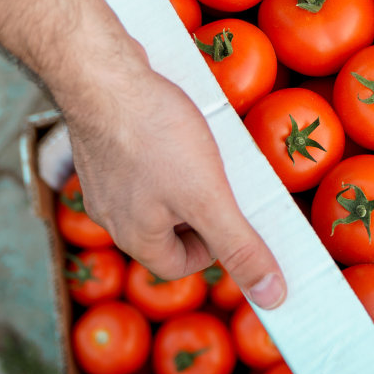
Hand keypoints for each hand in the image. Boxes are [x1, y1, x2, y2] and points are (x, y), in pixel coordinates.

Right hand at [58, 45, 286, 309]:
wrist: (101, 75)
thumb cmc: (153, 136)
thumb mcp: (209, 198)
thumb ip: (239, 247)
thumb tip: (271, 297)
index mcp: (133, 236)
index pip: (179, 265)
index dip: (215, 247)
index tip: (235, 216)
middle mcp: (110, 214)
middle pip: (166, 231)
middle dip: (202, 209)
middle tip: (228, 180)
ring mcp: (102, 178)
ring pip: (155, 193)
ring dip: (186, 178)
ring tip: (208, 150)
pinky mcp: (103, 144)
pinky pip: (141, 162)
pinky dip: (165, 151)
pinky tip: (178, 126)